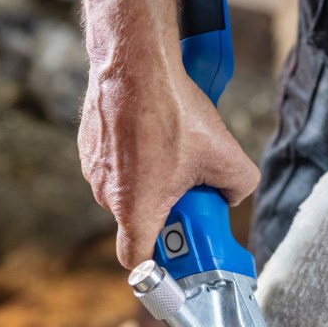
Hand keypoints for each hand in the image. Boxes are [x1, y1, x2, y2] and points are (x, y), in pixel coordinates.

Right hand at [78, 57, 259, 268]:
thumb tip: (232, 195)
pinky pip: (116, 164)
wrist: (135, 62)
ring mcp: (93, 168)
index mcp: (135, 209)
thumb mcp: (226, 156)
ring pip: (127, 190)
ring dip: (150, 180)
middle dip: (166, 210)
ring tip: (173, 149)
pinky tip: (154, 131)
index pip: (136, 262)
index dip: (156, 265)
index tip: (173, 254)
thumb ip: (238, 189)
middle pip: (139, 220)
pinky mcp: (89, 144)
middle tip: (190, 187)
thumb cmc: (173, 110)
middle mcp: (106, 194)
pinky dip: (134, 156)